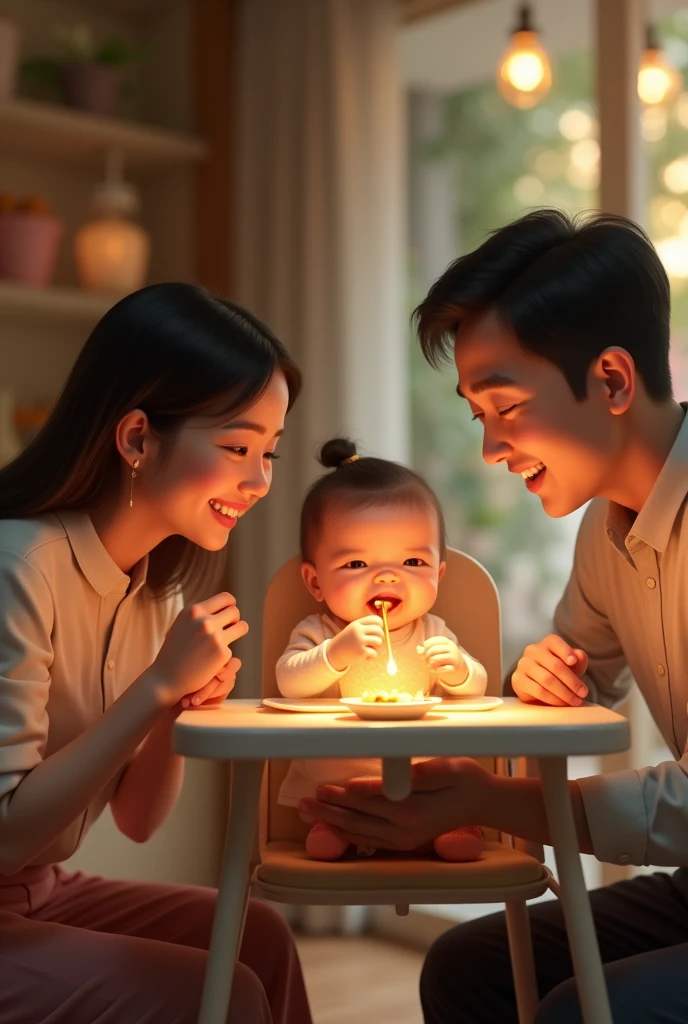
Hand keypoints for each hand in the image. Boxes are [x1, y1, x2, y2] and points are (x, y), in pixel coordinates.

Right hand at [146, 592, 248, 708]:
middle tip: (228, 628)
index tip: (229, 613)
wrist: (165, 678)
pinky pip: (232, 649)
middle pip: (234, 611)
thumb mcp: (182, 624)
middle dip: (234, 619)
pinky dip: (224, 654)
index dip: (230, 605)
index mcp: (194, 611)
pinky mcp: (222, 653)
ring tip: (228, 639)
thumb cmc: (174, 652)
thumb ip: (200, 615)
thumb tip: (224, 606)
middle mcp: (205, 621)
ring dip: (238, 631)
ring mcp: (215, 637)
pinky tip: (211, 661)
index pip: (226, 598)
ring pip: (242, 626)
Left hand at [298, 757, 491, 850]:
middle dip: (329, 809)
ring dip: (332, 821)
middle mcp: (405, 829)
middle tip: (304, 801)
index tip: (323, 787)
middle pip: (359, 818)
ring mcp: (403, 839)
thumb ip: (423, 773)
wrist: (483, 803)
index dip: (345, 793)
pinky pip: (369, 840)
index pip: (371, 800)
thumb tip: (397, 775)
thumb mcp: (451, 767)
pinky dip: (347, 834)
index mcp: (414, 809)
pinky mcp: (403, 841)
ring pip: (359, 831)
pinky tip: (331, 827)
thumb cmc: (467, 778)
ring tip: (307, 811)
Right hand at [327, 616, 383, 671]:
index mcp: (357, 624)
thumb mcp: (354, 629)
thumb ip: (367, 627)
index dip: (380, 625)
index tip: (377, 630)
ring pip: (379, 642)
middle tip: (375, 641)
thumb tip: (385, 628)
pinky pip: (374, 653)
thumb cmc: (348, 640)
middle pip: (379, 631)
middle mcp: (358, 631)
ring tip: (370, 649)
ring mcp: (360, 641)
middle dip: (380, 637)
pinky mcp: (361, 652)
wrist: (335, 652)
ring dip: (377, 647)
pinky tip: (364, 656)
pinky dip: (371, 656)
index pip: (376, 619)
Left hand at [418, 636, 466, 678]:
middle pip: (434, 649)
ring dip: (429, 663)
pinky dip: (435, 671)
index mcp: (447, 642)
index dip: (426, 646)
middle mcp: (452, 648)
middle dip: (426, 655)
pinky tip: (434, 671)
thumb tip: (418, 649)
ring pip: (436, 659)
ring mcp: (454, 658)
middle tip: (424, 659)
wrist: (457, 668)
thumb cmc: (442, 658)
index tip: (424, 651)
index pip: (434, 640)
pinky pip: (441, 669)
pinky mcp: (455, 668)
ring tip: (429, 665)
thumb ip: (425, 650)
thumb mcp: (434, 652)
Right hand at [511, 634, 588, 706]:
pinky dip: (553, 699)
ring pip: (547, 680)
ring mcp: (523, 664)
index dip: (565, 651)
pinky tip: (562, 703)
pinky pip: (538, 691)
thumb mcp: (572, 665)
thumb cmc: (559, 672)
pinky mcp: (518, 680)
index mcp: (547, 643)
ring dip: (564, 693)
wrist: (540, 685)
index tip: (574, 662)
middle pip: (555, 665)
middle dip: (572, 681)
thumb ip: (579, 659)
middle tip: (583, 693)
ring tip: (575, 701)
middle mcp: (533, 650)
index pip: (556, 643)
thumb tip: (579, 656)